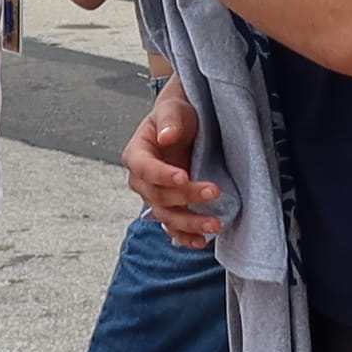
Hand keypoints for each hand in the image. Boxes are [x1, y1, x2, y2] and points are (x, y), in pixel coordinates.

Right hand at [125, 79, 224, 246]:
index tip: (183, 176)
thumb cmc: (176, 115)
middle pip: (159, 196)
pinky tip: (202, 242)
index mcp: (136, 154)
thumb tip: (166, 136)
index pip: (144, 168)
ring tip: (215, 224)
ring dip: (190, 223)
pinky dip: (186, 238)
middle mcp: (142, 180)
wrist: (185, 127)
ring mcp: (156, 197)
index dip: (162, 175)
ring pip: (168, 217)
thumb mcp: (173, 109)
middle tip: (214, 192)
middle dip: (186, 197)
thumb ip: (170, 121)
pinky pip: (174, 229)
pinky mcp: (171, 208)